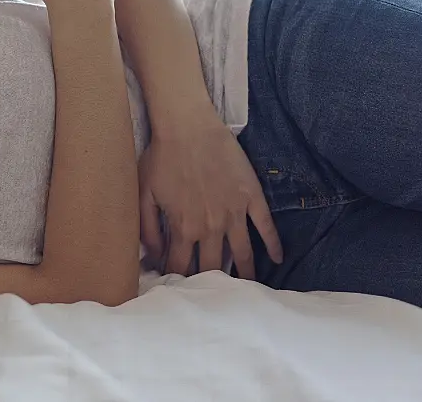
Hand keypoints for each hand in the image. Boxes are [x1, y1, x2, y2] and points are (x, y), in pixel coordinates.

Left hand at [139, 119, 283, 279]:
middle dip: (210, 283)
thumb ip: (148, 229)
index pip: (180, 265)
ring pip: (242, 253)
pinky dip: (273, 244)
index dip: (177, 279)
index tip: (178, 288)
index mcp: (184, 227)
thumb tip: (151, 257)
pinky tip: (278, 259)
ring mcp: (234, 213)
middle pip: (212, 266)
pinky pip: (265, 226)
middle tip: (213, 295)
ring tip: (247, 290)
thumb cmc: (161, 157)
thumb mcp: (144, 194)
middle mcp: (211, 226)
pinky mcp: (251, 197)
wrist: (188, 127)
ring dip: (245, 273)